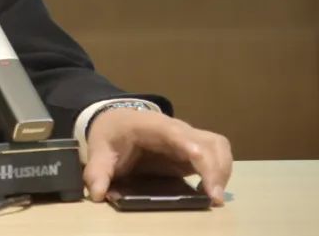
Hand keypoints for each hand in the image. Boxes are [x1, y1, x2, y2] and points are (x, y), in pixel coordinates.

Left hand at [82, 108, 232, 205]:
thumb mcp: (99, 151)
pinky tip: (210, 192)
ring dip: (222, 170)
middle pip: (207, 141)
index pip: (176, 133)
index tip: (201, 167)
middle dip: (215, 168)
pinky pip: (216, 155)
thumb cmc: (110, 134)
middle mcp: (176, 129)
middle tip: (212, 197)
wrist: (115, 121)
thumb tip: (97, 193)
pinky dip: (220, 171)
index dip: (191, 148)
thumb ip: (97, 171)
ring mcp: (188, 138)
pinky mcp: (194, 150)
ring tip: (214, 197)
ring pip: (218, 146)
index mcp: (152, 126)